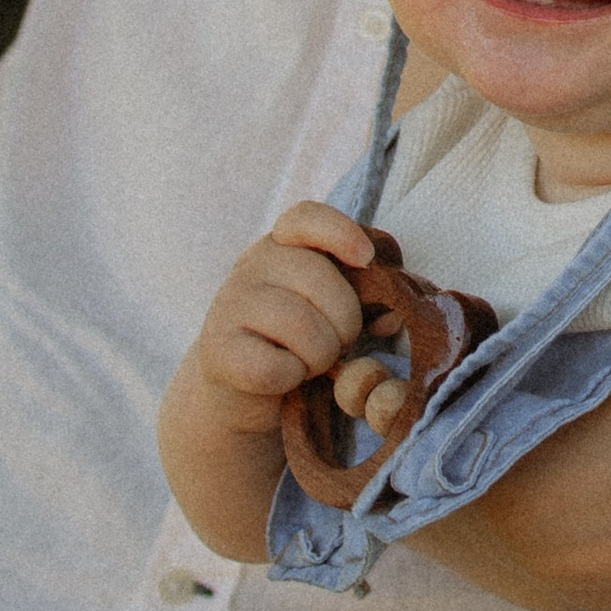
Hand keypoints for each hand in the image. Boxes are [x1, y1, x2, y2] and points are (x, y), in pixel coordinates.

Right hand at [186, 202, 381, 433]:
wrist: (242, 393)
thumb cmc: (299, 344)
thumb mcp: (333, 311)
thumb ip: (367, 300)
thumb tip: (393, 313)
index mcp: (282, 245)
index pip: (306, 217)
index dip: (341, 231)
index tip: (366, 258)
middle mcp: (252, 265)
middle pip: (320, 280)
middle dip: (346, 322)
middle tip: (337, 344)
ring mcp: (229, 304)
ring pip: (303, 327)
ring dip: (320, 357)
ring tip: (310, 362)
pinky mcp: (217, 348)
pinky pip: (276, 367)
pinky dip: (292, 378)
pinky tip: (284, 377)